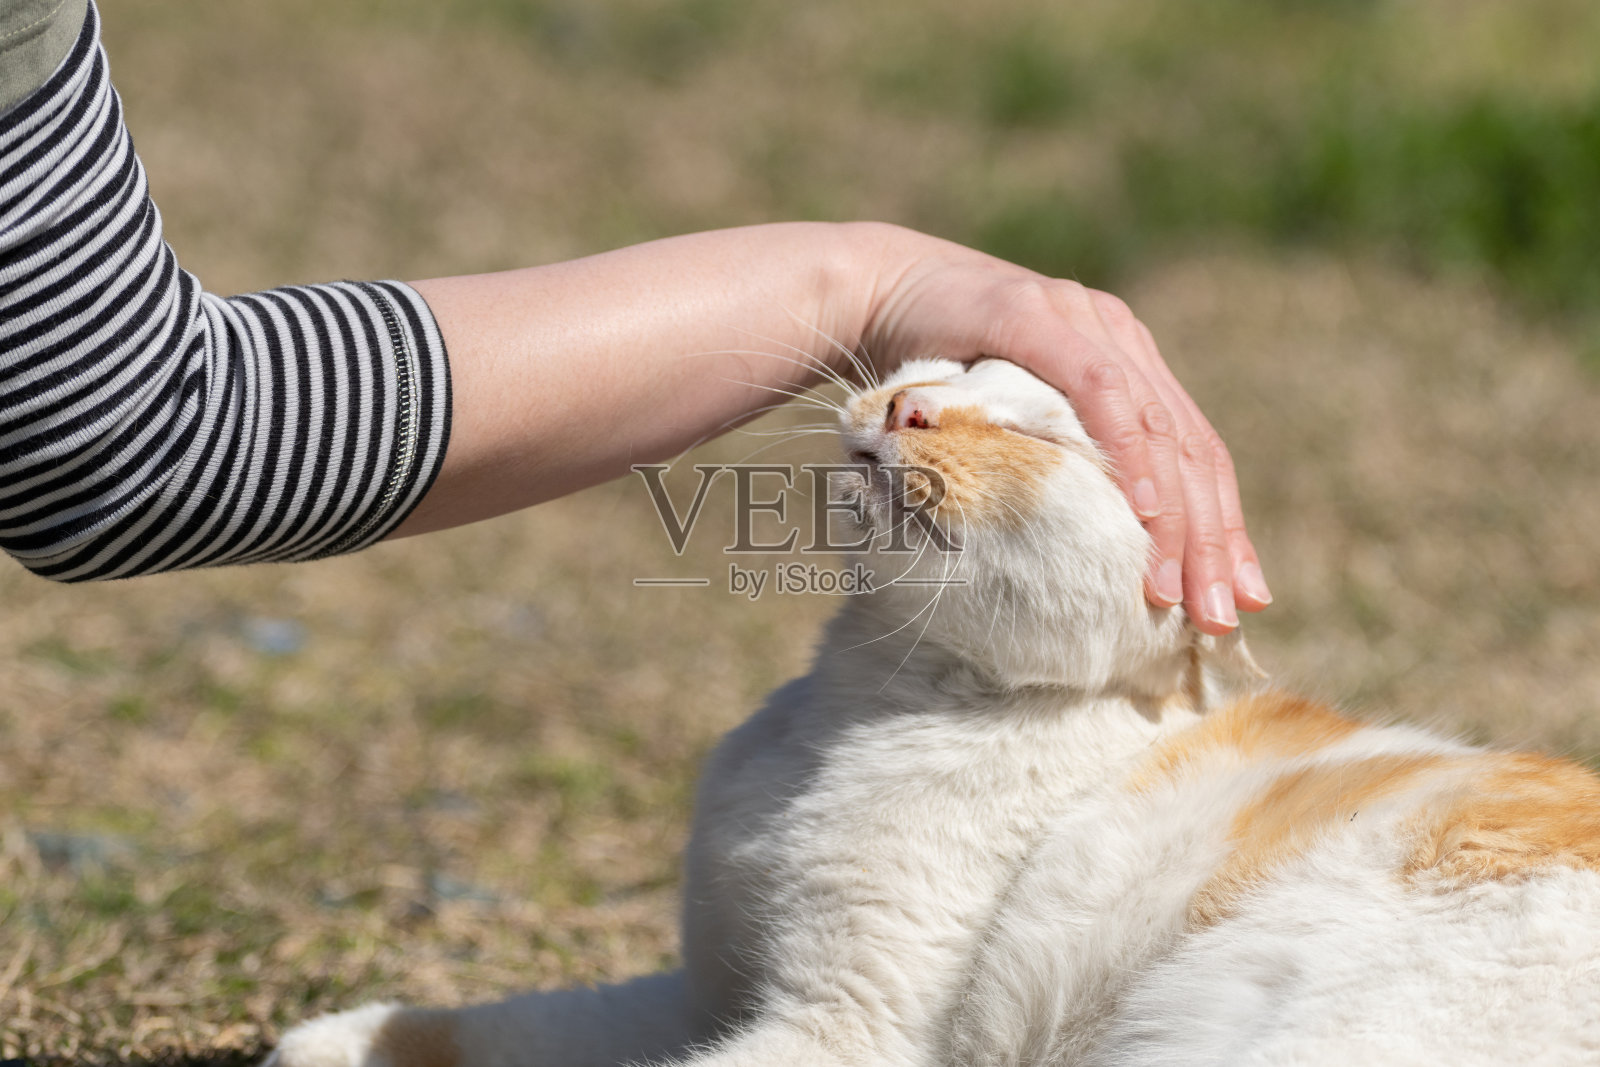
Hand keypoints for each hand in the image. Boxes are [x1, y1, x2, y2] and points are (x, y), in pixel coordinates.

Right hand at [851, 225, 1269, 633]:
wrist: (870, 292)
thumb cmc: (930, 370)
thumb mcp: (1007, 426)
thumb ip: (1056, 462)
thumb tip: (1084, 555)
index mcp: (1126, 361)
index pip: (1194, 451)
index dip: (1225, 524)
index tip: (1245, 596)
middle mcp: (1119, 336)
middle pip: (1190, 447)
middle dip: (1213, 539)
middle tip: (1222, 616)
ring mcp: (1084, 320)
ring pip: (1158, 426)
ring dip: (1176, 516)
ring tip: (1179, 587)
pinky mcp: (1038, 315)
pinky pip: (1101, 390)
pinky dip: (1128, 454)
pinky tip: (1144, 512)